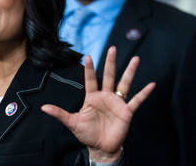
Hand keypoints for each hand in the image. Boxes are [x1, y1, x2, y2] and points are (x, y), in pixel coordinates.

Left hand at [41, 46, 154, 162]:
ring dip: (130, 72)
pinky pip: (136, 100)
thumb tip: (43, 107)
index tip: (88, 56)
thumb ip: (59, 113)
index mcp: (92, 97)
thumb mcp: (72, 122)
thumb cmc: (87, 134)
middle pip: (109, 76)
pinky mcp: (126, 112)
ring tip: (136, 59)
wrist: (101, 147)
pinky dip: (144, 93)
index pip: (91, 79)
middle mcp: (105, 97)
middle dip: (110, 62)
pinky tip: (151, 84)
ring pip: (124, 83)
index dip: (90, 69)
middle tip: (112, 48)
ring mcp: (117, 103)